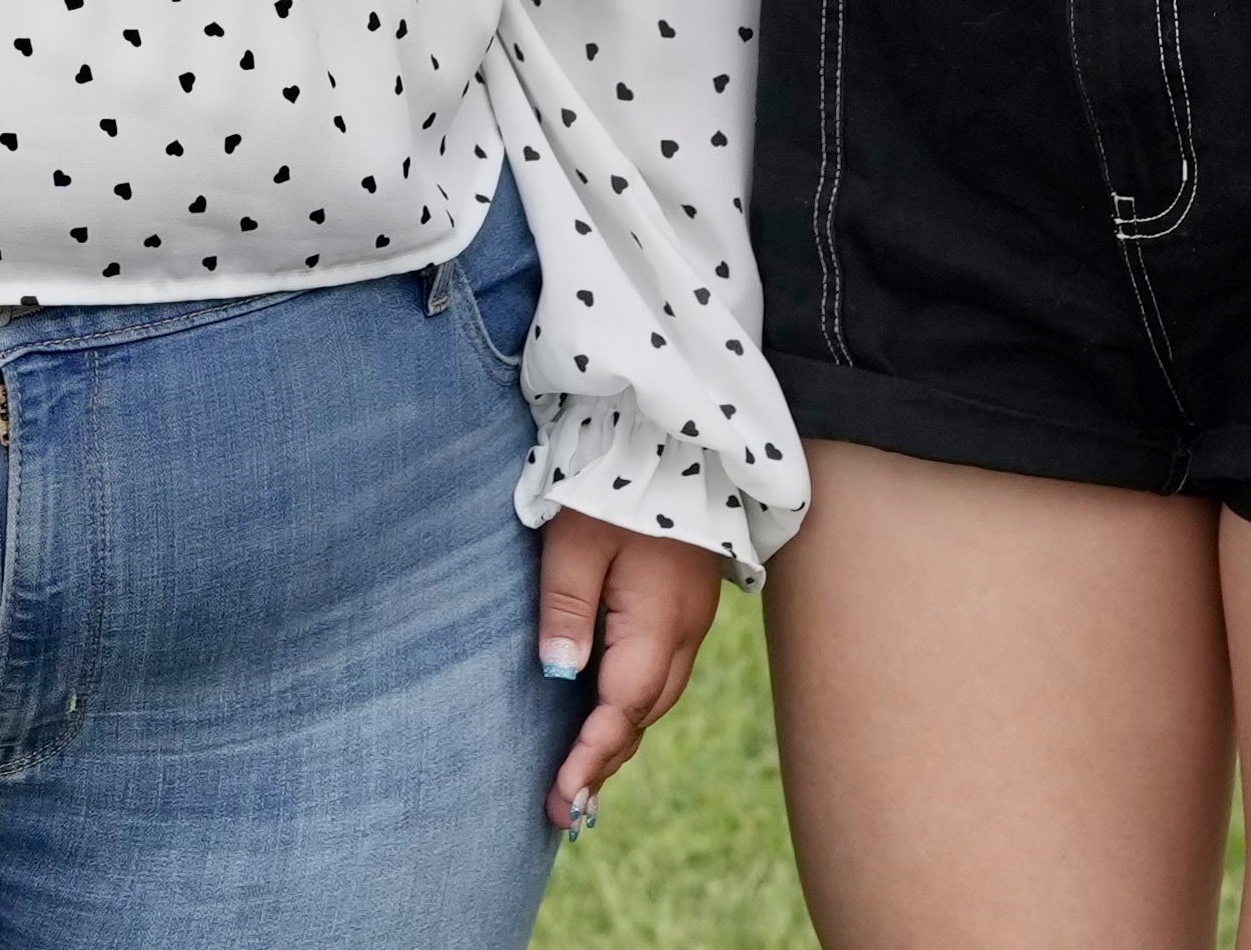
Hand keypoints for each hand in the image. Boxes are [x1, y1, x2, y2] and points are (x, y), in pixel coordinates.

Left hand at [536, 510, 724, 831]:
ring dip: (619, 737)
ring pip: (653, 698)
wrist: (678, 441)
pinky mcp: (685, 607)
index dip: (590, 758)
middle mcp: (683, 634)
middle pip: (641, 715)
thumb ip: (566, 610)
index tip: (562, 800)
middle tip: (564, 809)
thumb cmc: (616, 486)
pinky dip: (631, 705)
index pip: (621, 711)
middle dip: (604, 762)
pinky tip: (605, 715)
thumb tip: (560, 677)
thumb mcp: (574, 542)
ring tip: (579, 777)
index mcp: (658, 624)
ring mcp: (690, 621)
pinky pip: (659, 673)